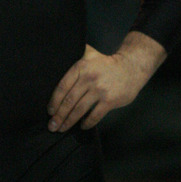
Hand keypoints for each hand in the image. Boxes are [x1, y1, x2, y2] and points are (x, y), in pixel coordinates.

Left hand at [47, 33, 165, 131]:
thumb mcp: (89, 53)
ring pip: (80, 109)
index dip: (54, 101)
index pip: (63, 86)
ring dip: (69, 121)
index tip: (49, 111)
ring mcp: (100, 90)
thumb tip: (58, 54)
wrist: (131, 68)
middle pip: (69, 100)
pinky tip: (82, 126)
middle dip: (59, 115)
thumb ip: (75, 53)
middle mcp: (89, 78)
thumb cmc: (106, 63)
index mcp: (81, 67)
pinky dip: (87, 123)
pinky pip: (95, 115)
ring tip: (62, 128)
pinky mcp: (110, 100)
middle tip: (52, 126)